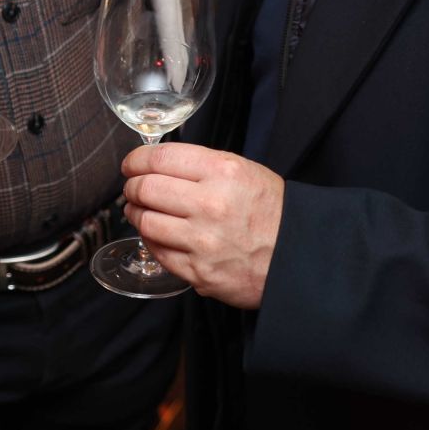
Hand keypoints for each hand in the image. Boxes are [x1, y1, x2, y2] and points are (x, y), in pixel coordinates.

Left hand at [121, 143, 284, 309]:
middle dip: (132, 187)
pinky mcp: (198, 271)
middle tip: (132, 188)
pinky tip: (156, 233)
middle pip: (146, 188)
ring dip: (136, 213)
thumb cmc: (271, 212)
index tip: (131, 165)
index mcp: (222, 171)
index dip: (136, 160)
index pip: (159, 158)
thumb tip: (157, 164)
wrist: (297, 257)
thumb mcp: (243, 171)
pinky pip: (158, 251)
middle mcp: (210, 204)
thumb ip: (200, 165)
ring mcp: (202, 241)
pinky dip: (151, 239)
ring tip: (139, 210)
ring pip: (146, 221)